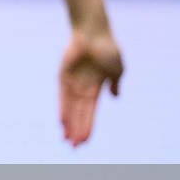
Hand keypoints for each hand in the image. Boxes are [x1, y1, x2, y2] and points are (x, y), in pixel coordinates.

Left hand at [58, 29, 122, 146]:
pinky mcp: (62, 76)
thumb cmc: (107, 48)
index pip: (91, 112)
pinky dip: (62, 109)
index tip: (85, 141)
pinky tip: (62, 122)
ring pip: (70, 109)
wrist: (94, 32)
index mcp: (96, 88)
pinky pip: (62, 97)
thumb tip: (115, 97)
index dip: (88, 126)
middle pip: (79, 114)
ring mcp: (72, 83)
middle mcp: (83, 88)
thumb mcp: (117, 68)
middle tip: (74, 147)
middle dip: (77, 130)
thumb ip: (116, 83)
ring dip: (69, 124)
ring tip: (67, 139)